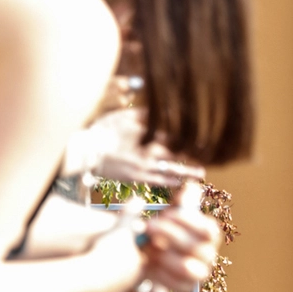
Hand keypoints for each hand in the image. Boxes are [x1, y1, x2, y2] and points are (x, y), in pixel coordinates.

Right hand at [86, 108, 205, 184]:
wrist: (85, 152)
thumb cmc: (104, 131)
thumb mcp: (125, 116)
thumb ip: (146, 113)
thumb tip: (166, 109)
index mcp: (148, 135)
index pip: (175, 137)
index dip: (190, 139)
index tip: (204, 142)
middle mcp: (149, 153)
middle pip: (177, 155)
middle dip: (191, 157)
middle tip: (207, 158)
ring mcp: (144, 167)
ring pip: (171, 170)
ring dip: (186, 172)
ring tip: (200, 174)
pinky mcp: (137, 178)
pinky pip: (159, 181)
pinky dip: (171, 181)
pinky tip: (181, 182)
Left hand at [140, 183, 219, 291]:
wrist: (154, 260)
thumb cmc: (165, 232)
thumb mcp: (173, 216)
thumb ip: (183, 202)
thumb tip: (193, 187)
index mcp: (210, 235)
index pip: (208, 229)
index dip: (187, 221)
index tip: (165, 213)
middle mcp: (210, 255)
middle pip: (195, 247)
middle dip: (170, 235)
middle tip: (149, 227)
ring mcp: (200, 273)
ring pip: (186, 267)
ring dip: (164, 256)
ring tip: (148, 248)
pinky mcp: (186, 287)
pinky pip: (174, 283)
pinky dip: (158, 272)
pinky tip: (146, 263)